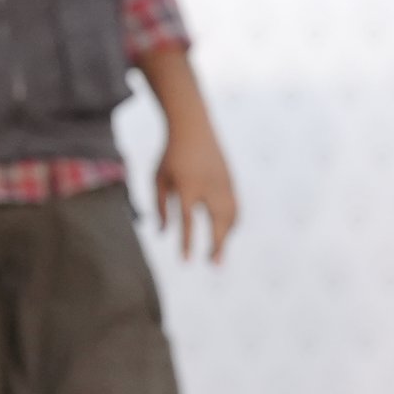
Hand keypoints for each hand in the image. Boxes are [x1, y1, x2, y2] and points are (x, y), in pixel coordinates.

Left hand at [156, 119, 238, 263]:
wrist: (193, 128)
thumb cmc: (170, 156)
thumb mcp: (158, 179)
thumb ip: (161, 207)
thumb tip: (163, 234)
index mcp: (187, 186)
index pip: (188, 221)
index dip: (188, 243)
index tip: (187, 262)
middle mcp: (209, 186)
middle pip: (218, 222)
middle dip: (217, 245)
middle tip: (214, 265)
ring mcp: (224, 183)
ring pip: (231, 216)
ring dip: (226, 236)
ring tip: (217, 252)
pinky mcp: (231, 181)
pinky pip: (234, 208)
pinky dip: (231, 223)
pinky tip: (224, 234)